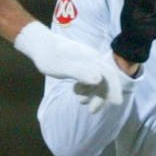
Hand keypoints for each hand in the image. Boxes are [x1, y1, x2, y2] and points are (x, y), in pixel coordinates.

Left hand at [14, 22, 132, 112]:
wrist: (39, 44)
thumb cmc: (49, 56)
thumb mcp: (63, 67)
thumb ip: (81, 72)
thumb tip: (99, 79)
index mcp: (91, 59)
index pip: (109, 74)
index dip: (114, 89)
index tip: (117, 103)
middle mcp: (92, 59)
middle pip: (105, 78)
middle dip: (102, 95)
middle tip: (92, 111)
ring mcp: (86, 61)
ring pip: (96, 79)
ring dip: (92, 92)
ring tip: (81, 102)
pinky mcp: (79, 63)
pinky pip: (88, 77)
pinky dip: (86, 87)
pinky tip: (76, 91)